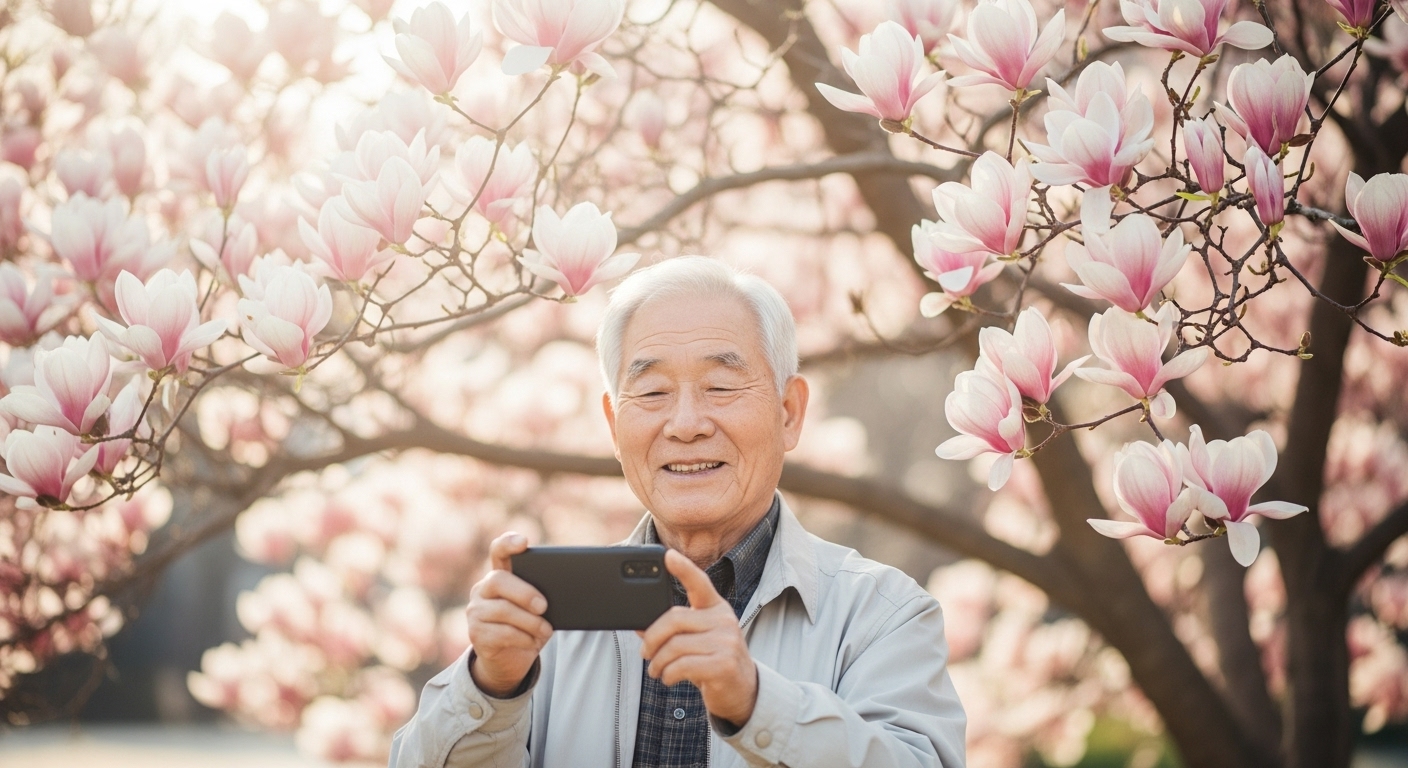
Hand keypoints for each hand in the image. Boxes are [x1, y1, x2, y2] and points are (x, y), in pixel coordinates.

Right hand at [466, 532, 552, 696]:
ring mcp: (476, 612)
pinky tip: (533, 642)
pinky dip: (522, 638)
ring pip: (502, 610)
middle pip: (499, 580)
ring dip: (529, 621)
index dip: (508, 543)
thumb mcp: (537, 610)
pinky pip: (501, 633)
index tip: (524, 542)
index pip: (498, 551)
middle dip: (524, 592)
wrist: (509, 662)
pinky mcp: (476, 634)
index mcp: (500, 576)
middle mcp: (482, 590)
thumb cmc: (528, 628)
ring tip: (545, 629)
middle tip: (544, 606)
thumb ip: (542, 596)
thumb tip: (565, 592)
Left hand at [638, 549, 757, 726]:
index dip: (683, 569)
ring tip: (656, 670)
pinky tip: (668, 678)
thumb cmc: (712, 660)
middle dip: (651, 638)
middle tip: (645, 653)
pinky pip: (682, 665)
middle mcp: (723, 620)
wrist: (742, 691)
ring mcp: (726, 642)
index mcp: (715, 608)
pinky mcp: (724, 664)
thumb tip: (638, 624)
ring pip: (674, 646)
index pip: (699, 582)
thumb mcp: (694, 640)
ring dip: (657, 662)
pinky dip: (668, 674)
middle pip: (674, 620)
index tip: (667, 556)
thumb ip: (671, 630)